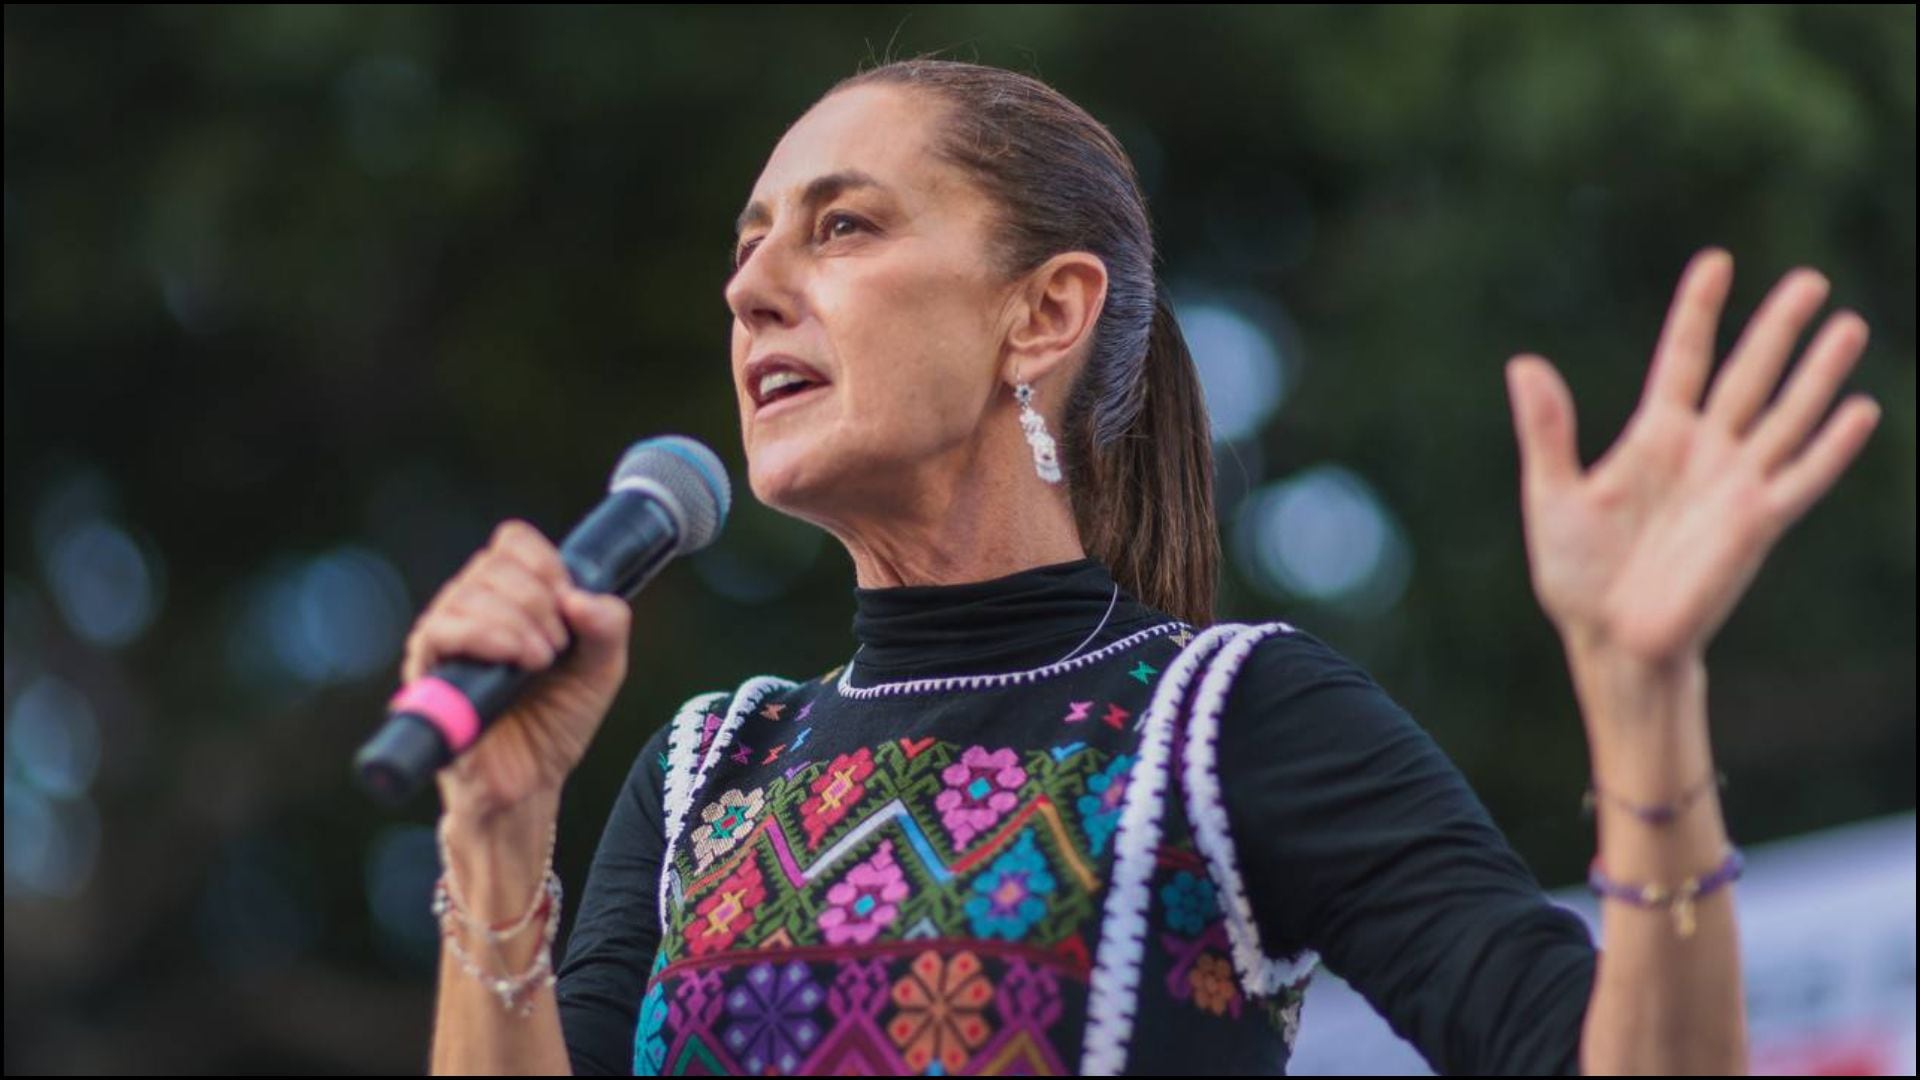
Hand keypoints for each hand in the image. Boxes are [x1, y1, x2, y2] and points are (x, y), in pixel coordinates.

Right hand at [401, 519, 634, 822]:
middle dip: (540, 599)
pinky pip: (442, 629)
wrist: (530, 783)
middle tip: (559, 647)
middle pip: (494, 563)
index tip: (570, 604)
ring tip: (542, 661)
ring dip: (520, 620)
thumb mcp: (601, 669)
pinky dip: (488, 635)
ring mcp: (445, 637)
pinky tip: (519, 660)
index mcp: (509, 598)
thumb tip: (580, 596)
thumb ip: (608, 626)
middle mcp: (470, 609)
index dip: (546, 563)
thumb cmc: (556, 723)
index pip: (513, 542)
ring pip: (469, 592)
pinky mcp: (427, 671)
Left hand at [1505, 247, 1879, 664]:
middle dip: (1777, 328)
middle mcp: (1703, 452)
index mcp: (1654, 437)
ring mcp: (1735, 485)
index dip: (1699, 311)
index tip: (1718, 261)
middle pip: (1748, 374)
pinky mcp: (1756, 525)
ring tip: (1848, 324)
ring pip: (1786, 415)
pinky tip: (1859, 410)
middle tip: (1810, 279)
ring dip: (1817, 372)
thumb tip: (1524, 363)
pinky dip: (1831, 446)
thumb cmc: (1577, 575)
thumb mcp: (1552, 495)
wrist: (1610, 640)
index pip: (1684, 358)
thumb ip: (1548, 430)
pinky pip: (1801, 478)